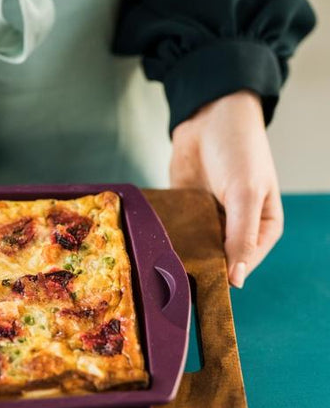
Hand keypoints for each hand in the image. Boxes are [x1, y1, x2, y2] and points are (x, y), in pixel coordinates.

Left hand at [170, 90, 282, 287]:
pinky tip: (146, 249)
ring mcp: (208, 221)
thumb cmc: (240, 150)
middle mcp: (235, 230)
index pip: (241, 266)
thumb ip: (241, 236)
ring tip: (153, 271)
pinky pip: (174, 232)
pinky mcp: (184, 211)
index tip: (195, 291)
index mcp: (262, 231)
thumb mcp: (246, 193)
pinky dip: (163, 239)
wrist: (211, 115)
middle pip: (214, 261)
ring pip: (192, 249)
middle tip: (167, 285)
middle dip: (194, 270)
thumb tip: (237, 280)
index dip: (221, 278)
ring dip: (175, 256)